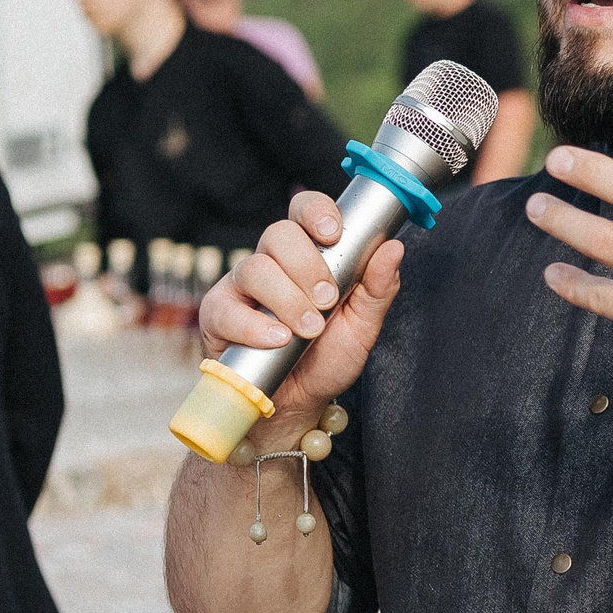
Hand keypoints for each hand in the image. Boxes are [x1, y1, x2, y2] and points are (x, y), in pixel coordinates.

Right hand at [198, 191, 405, 423]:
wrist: (298, 402)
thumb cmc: (329, 356)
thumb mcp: (363, 324)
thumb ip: (378, 287)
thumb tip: (394, 248)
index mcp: (309, 253)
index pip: (304, 210)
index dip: (316, 212)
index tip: (334, 233)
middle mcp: (272, 262)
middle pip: (278, 234)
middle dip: (308, 265)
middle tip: (328, 300)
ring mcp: (241, 286)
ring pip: (255, 269)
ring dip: (288, 301)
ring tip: (309, 330)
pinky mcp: (218, 314)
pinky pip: (229, 309)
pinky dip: (257, 326)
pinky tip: (278, 340)